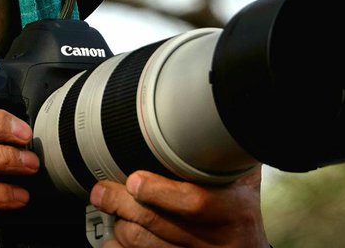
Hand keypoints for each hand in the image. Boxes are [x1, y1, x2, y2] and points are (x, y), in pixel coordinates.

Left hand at [89, 167, 268, 247]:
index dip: (159, 192)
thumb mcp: (243, 179)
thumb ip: (226, 151)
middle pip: (157, 223)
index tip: (134, 180)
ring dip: (119, 224)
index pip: (194, 203)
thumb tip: (206, 110)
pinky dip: (119, 247)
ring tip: (109, 205)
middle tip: (101, 190)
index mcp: (235, 211)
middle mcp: (218, 241)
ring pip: (143, 244)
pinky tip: (114, 236)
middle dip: (121, 204)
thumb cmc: (241, 208)